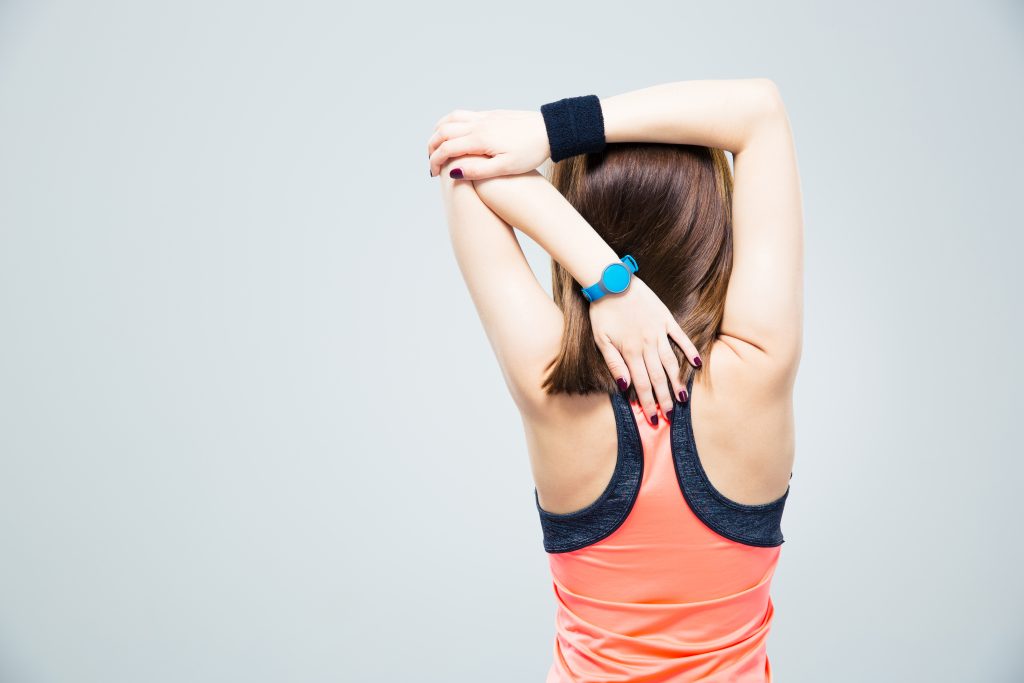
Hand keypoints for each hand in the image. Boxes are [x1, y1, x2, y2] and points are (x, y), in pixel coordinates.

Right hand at [427, 109, 549, 178]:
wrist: (550, 131)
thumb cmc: (531, 152)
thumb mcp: (506, 167)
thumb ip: (478, 171)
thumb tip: (453, 172)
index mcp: (480, 138)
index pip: (447, 148)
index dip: (435, 161)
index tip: (433, 174)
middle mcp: (479, 124)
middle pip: (443, 131)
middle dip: (432, 146)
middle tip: (431, 162)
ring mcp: (485, 116)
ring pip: (451, 118)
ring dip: (438, 131)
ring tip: (437, 146)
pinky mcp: (492, 114)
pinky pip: (463, 114)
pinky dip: (451, 123)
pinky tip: (456, 134)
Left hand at [589, 277, 701, 425]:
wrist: (611, 281)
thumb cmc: (602, 312)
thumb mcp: (600, 340)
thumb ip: (614, 363)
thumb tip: (624, 386)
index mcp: (629, 351)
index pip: (641, 383)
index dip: (648, 402)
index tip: (654, 418)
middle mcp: (646, 344)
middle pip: (658, 377)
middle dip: (664, 399)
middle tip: (670, 416)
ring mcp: (658, 331)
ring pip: (670, 362)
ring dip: (677, 382)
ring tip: (683, 398)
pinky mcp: (665, 318)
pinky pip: (680, 337)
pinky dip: (689, 350)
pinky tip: (696, 364)